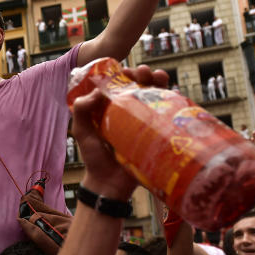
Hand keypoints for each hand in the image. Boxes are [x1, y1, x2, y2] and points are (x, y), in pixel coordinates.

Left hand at [71, 65, 167, 199]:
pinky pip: (169, 114)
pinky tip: (173, 92)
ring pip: (157, 96)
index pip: (121, 83)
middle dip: (144, 74)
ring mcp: (145, 122)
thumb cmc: (94, 158)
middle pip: (141, 86)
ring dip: (159, 82)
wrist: (109, 184)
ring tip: (158, 77)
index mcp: (112, 107)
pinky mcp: (158, 133)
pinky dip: (173, 100)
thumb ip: (82, 110)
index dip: (125, 73)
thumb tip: (99, 91)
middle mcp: (130, 112)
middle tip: (142, 72)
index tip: (125, 70)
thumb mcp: (81, 130)